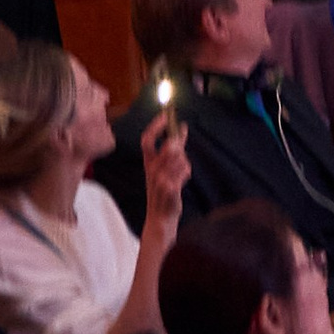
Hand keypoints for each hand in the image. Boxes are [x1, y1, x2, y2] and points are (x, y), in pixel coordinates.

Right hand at [143, 111, 190, 232]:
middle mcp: (151, 170)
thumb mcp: (166, 168)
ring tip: (181, 173)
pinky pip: (184, 171)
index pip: (147, 141)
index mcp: (148, 163)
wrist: (161, 218)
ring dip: (184, 163)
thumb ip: (174, 148)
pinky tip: (182, 181)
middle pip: (168, 146)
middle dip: (178, 146)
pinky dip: (186, 173)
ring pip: (180, 158)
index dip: (156, 126)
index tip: (166, 115)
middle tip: (180, 151)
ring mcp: (159, 179)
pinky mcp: (169, 188)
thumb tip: (182, 127)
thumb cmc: (164, 190)